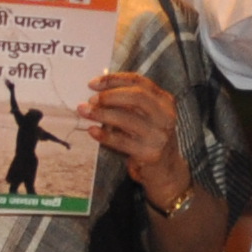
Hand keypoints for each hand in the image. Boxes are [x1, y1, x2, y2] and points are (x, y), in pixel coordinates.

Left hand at [82, 71, 194, 210]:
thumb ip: (127, 103)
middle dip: (109, 96)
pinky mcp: (149, 153)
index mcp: (164, 101)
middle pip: (136, 96)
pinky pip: (122, 141)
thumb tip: (96, 92)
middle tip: (91, 100)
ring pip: (127, 118)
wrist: (166, 171)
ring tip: (85, 112)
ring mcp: (159, 135)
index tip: (93, 83)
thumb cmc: (149, 138)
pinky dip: (104, 135)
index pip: (139, 82)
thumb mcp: (145, 116)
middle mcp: (165, 116)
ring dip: (102, 113)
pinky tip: (92, 130)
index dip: (114, 80)